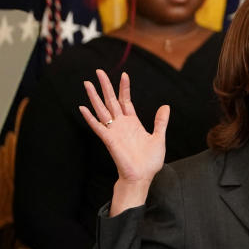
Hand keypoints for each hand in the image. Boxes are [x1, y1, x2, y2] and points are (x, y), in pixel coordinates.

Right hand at [79, 69, 168, 189]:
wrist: (142, 176)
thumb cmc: (150, 161)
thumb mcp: (159, 138)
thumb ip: (160, 122)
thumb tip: (165, 106)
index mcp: (133, 122)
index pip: (125, 100)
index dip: (124, 88)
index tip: (124, 74)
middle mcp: (121, 124)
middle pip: (111, 101)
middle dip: (105, 86)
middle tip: (99, 71)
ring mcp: (114, 131)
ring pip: (102, 110)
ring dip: (94, 97)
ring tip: (87, 83)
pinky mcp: (109, 140)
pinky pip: (97, 127)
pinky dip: (90, 118)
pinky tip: (82, 108)